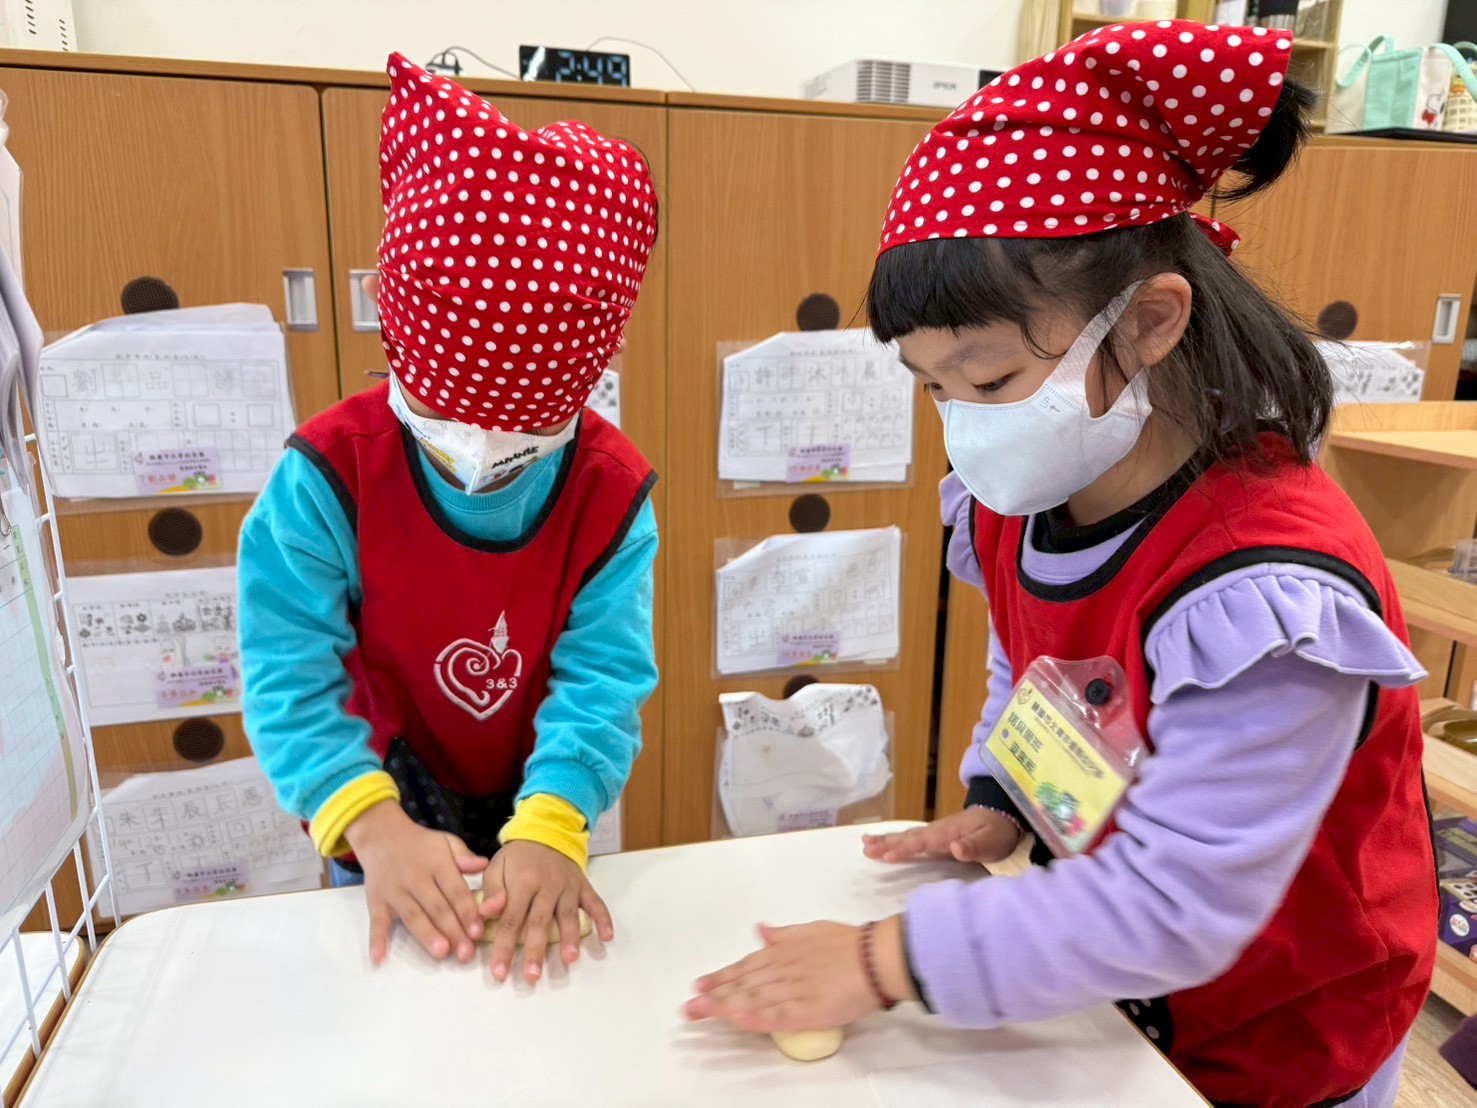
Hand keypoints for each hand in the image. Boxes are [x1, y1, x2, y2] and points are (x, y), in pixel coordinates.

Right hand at [343, 800, 487, 965]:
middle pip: (437, 908)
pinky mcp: (376, 901)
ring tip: (441, 953)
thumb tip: (483, 865)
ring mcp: (395, 891)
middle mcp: (417, 878)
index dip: (467, 911)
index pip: (455, 890)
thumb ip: (464, 856)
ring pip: (412, 916)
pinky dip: (376, 940)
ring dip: (427, 935)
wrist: (381, 835)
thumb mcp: (446, 842)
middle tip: (466, 953)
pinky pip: (376, 921)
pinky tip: (378, 958)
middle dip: (453, 931)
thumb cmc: (421, 844)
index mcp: (437, 864)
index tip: (478, 931)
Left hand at [480, 840, 613, 983]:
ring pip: (568, 915)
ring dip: (570, 938)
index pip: (511, 919)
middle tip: (532, 976)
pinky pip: (596, 903)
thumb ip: (492, 891)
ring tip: (570, 959)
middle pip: (540, 922)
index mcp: (523, 882)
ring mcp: (568, 887)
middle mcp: (547, 886)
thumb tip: (486, 913)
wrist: (546, 832)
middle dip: (536, 950)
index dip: (504, 947)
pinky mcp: (583, 886)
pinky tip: (607, 937)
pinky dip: (603, 919)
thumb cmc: (518, 858)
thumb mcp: (497, 866)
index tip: (499, 972)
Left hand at [684, 917, 913, 1032]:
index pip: (745, 967)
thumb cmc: (849, 943)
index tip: (699, 985)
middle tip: (689, 1007)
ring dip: (725, 1006)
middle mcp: (783, 969)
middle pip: (742, 984)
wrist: (876, 957)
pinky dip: (755, 1018)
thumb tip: (762, 931)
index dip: (720, 977)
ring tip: (701, 1013)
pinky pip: (776, 1015)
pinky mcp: (808, 1009)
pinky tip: (737, 1021)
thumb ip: (784, 934)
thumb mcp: (811, 930)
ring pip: (752, 998)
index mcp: (784, 951)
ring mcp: (794, 990)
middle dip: (714, 995)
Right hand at [862, 808, 1020, 864]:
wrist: (1002, 815)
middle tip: (865, 849)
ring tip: (865, 844)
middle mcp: (937, 830)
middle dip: (886, 843)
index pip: (922, 841)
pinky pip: (911, 838)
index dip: (904, 849)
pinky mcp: (936, 837)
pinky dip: (895, 840)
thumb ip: (973, 845)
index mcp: (948, 832)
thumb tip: (955, 847)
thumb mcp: (991, 841)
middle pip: (908, 837)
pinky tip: (885, 844)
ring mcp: (935, 832)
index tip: (885, 856)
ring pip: (906, 836)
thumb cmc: (997, 832)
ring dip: (886, 840)